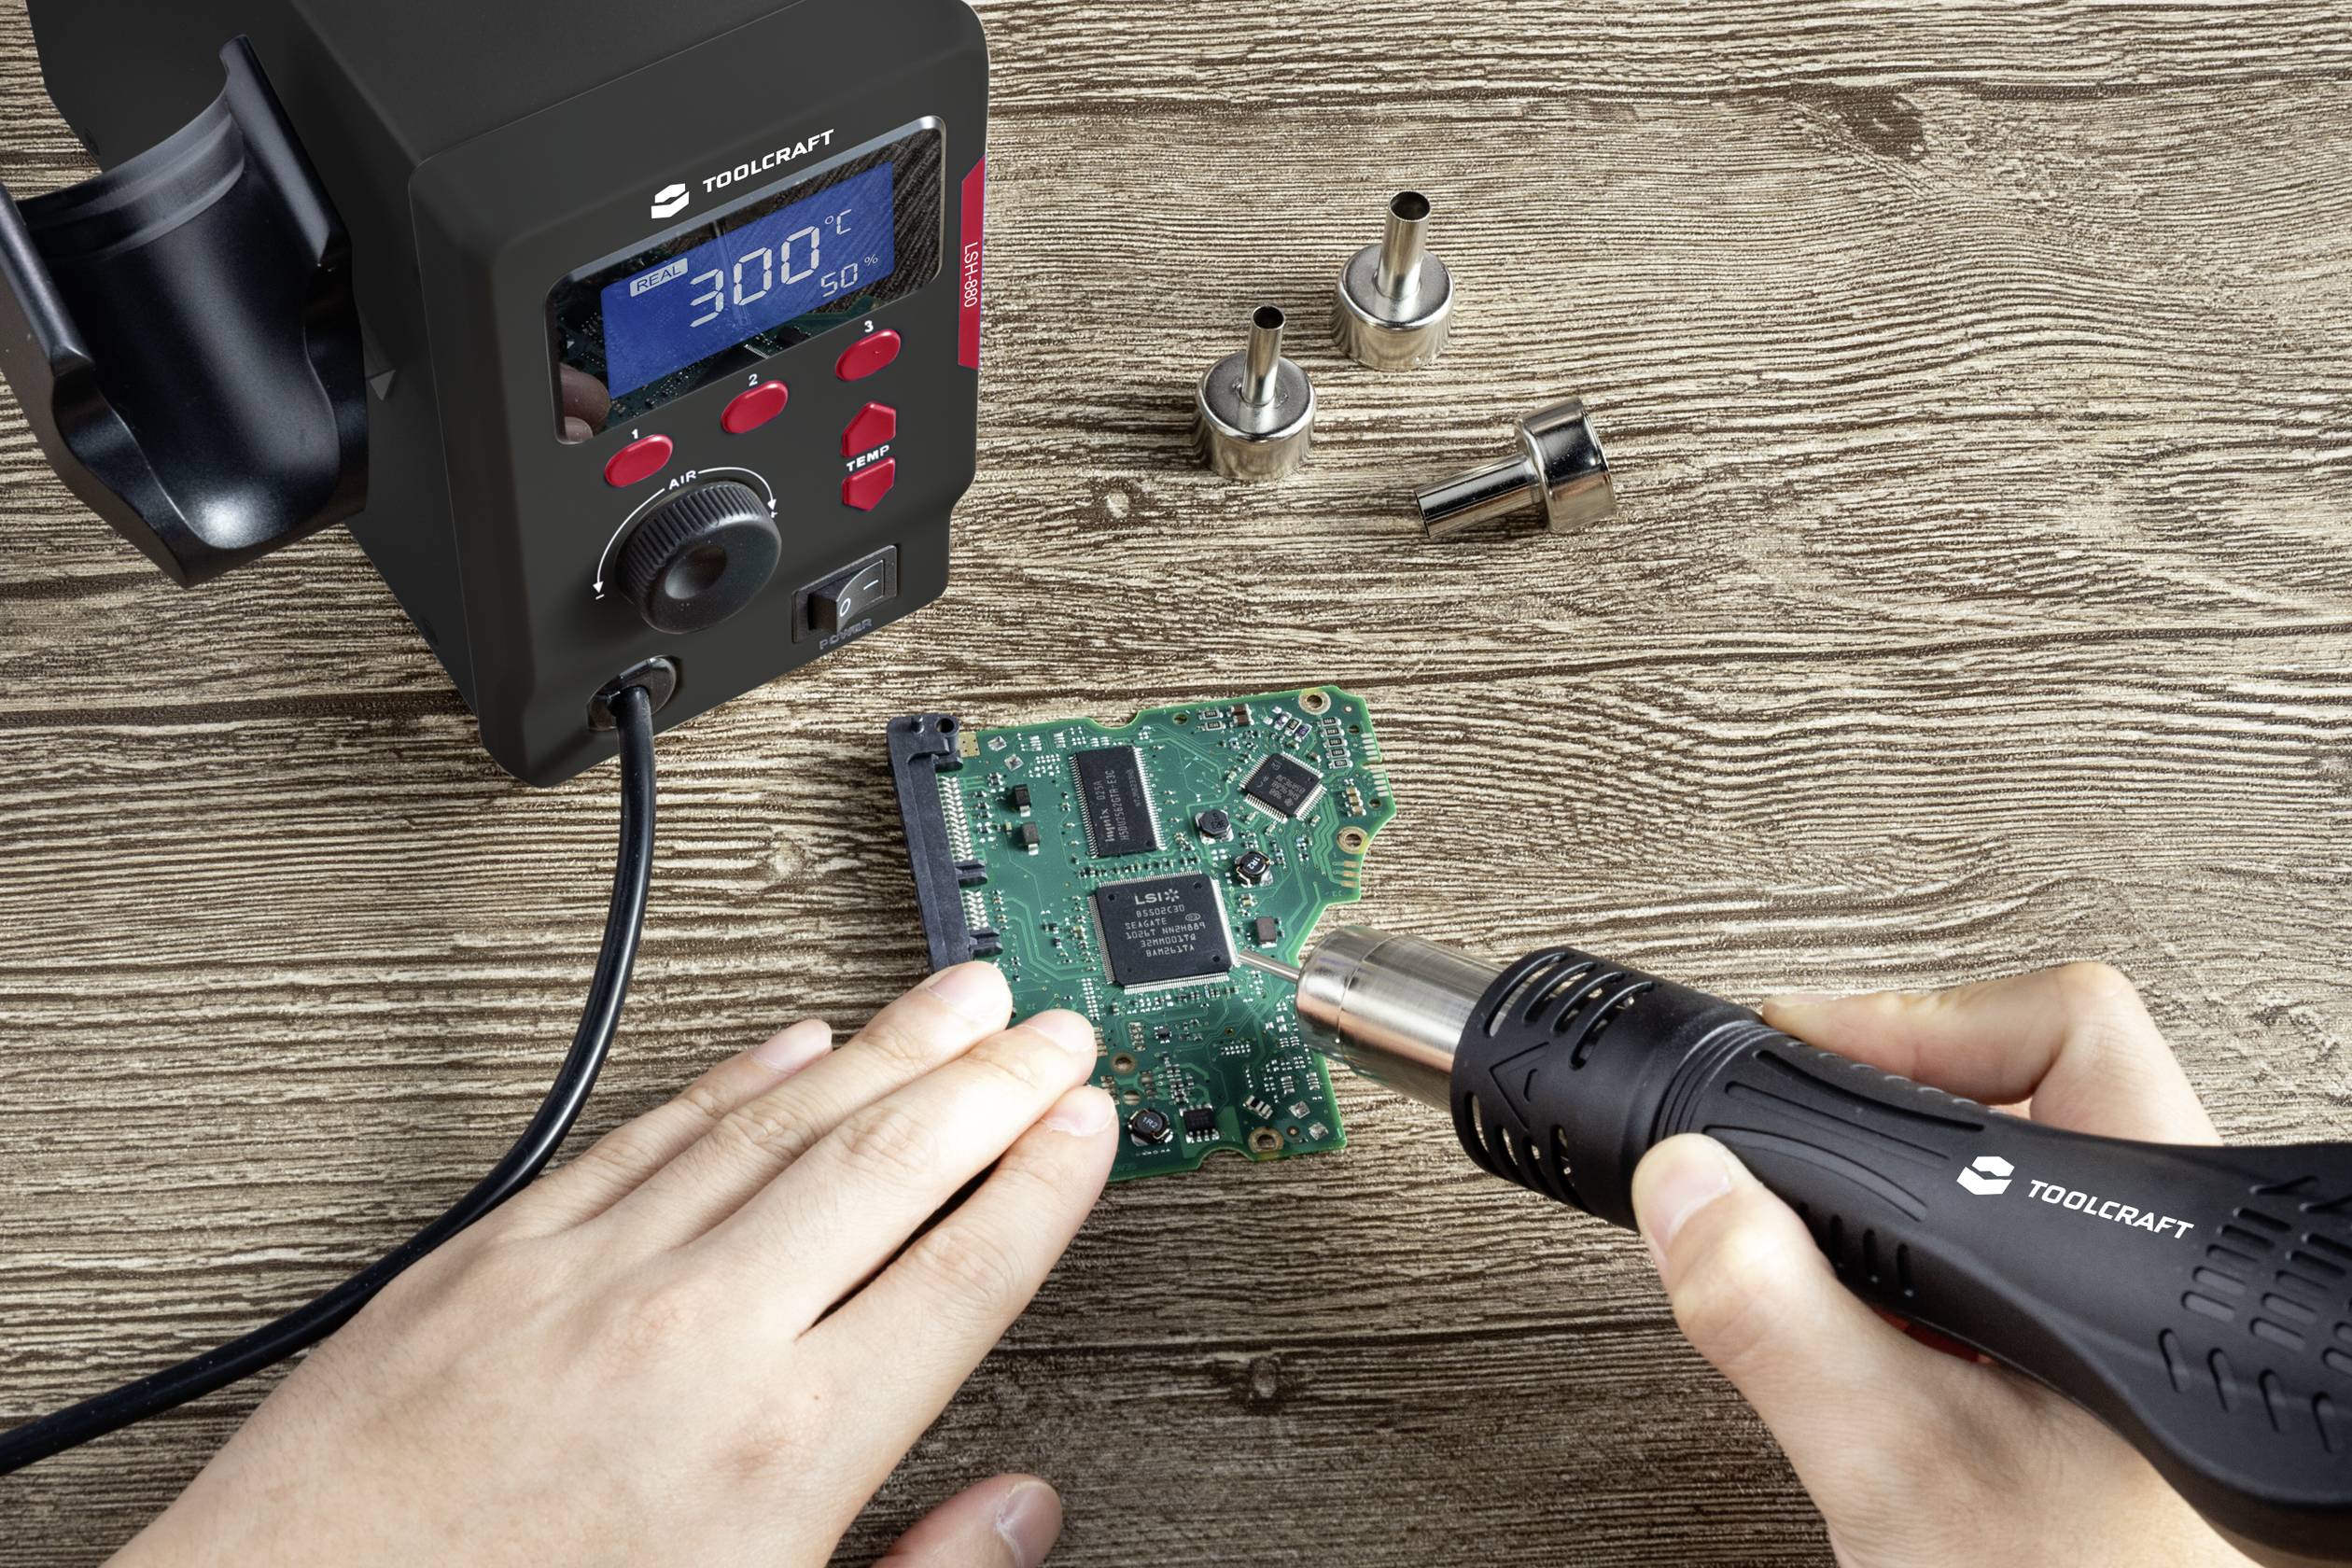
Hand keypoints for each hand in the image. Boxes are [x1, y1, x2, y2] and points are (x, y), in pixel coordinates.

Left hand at [113, 963, 1115, 1567]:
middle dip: (991, 1081)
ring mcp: (592, 1276)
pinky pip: (642, 1134)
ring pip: (776, 1122)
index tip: (1087, 1122)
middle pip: (889, 1163)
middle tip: (1050, 1028)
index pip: (964, 1269)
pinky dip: (729, 1077)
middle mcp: (699, 1336)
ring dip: (883, 1048)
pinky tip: (788, 1042)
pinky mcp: (496, 1254)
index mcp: (785, 1450)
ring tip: (953, 1000)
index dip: (1044, 1179)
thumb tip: (1017, 1516)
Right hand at [1630, 964, 2254, 1567]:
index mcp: (2144, 1252)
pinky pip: (2036, 1259)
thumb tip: (1691, 1191)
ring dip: (1931, 1174)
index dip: (1902, 1020)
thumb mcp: (1898, 1469)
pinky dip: (1947, 1257)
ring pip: (2049, 1168)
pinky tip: (1895, 1308)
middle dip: (1911, 1079)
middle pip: (2059, 1073)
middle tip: (1808, 1106)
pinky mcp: (2126, 1383)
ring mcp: (2155, 1324)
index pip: (2058, 1029)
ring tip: (1837, 1192)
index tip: (1794, 1048)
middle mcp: (2172, 1262)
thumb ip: (1783, 1319)